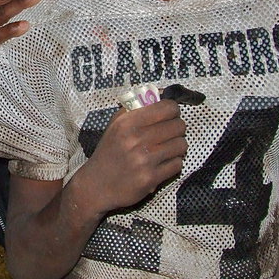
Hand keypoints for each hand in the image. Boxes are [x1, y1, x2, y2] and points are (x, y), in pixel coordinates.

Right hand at [81, 100, 186, 214]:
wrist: (96, 185)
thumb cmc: (109, 151)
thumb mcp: (115, 125)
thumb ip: (136, 108)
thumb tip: (162, 93)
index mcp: (127, 122)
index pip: (167, 107)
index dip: (173, 110)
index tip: (170, 115)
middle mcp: (136, 139)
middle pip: (178, 126)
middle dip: (177, 128)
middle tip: (170, 133)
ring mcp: (144, 160)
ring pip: (181, 145)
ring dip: (178, 146)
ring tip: (168, 148)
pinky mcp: (150, 178)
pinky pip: (177, 164)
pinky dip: (173, 163)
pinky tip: (163, 163)